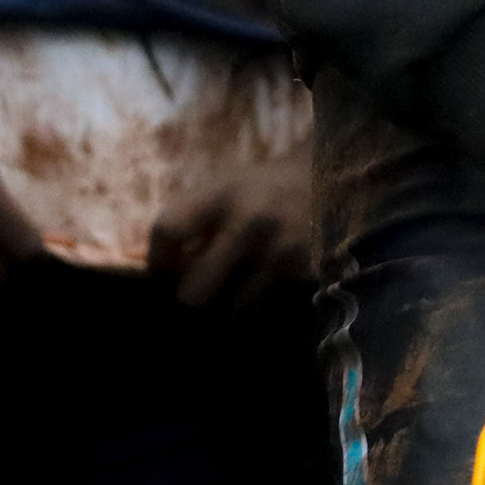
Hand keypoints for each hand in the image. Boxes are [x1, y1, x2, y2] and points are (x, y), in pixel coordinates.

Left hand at [148, 138, 315, 311]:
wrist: (328, 176)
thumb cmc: (263, 188)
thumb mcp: (225, 188)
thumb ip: (193, 222)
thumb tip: (160, 272)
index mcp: (220, 193)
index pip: (168, 230)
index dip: (157, 260)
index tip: (161, 274)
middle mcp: (248, 222)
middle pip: (194, 291)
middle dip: (191, 299)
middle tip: (194, 297)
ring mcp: (280, 250)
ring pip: (233, 308)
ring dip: (229, 308)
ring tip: (233, 292)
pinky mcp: (306, 271)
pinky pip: (269, 307)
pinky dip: (262, 305)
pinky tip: (267, 288)